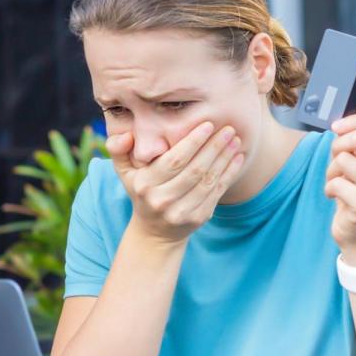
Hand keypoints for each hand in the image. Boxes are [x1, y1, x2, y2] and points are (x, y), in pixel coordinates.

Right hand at [106, 121, 245, 243]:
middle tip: (228, 128)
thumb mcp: (124, 172)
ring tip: (235, 140)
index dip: (193, 142)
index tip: (208, 124)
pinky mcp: (198, 219)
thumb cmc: (141, 191)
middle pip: (194, 170)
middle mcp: (162, 200)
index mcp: (145, 185)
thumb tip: (126, 135)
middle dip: (214, 147)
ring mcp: (181, 212)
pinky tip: (237, 158)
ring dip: (224, 159)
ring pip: (208, 181)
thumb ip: (118, 150)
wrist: (154, 231)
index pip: (173, 160)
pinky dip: (229, 174)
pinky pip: (216, 193)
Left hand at [324, 114, 355, 265]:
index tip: (336, 127)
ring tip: (338, 183)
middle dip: (337, 147)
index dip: (355, 120)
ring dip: (331, 171)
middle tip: (336, 163)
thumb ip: (354, 141)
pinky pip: (336, 184)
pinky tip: (336, 197)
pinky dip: (329, 189)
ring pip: (343, 160)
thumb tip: (339, 125)